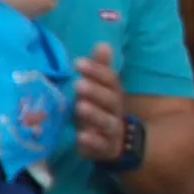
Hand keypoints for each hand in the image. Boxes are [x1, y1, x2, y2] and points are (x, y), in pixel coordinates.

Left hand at [73, 43, 126, 164]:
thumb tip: (102, 44)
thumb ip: (99, 68)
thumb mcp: (99, 89)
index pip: (110, 80)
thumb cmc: (100, 109)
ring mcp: (111, 131)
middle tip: (78, 83)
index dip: (97, 71)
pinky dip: (92, 142)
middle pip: (110, 100)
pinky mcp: (104, 149)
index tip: (77, 62)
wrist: (115, 142)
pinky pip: (100, 146)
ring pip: (106, 122)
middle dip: (95, 91)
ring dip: (94, 114)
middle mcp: (115, 111)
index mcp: (113, 94)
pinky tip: (81, 136)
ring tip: (80, 106)